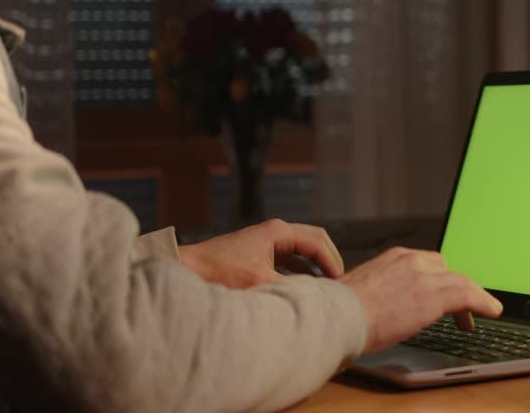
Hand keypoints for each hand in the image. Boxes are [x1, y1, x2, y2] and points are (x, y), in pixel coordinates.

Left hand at [179, 218, 344, 288]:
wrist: (189, 270)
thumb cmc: (220, 272)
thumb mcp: (260, 283)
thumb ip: (290, 288)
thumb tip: (315, 298)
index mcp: (278, 231)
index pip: (318, 242)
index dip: (332, 262)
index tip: (341, 282)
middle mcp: (275, 232)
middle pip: (314, 240)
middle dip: (328, 259)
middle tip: (340, 280)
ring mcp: (266, 241)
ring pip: (302, 250)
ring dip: (315, 266)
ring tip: (326, 286)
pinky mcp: (258, 253)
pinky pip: (289, 259)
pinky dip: (300, 271)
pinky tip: (304, 288)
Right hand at [339, 247, 503, 353]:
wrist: (336, 318)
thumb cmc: (339, 313)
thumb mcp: (359, 293)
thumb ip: (377, 293)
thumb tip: (378, 307)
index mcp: (392, 259)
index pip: (427, 264)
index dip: (440, 279)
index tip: (444, 294)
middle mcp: (410, 261)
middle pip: (446, 270)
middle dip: (456, 287)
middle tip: (462, 308)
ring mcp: (423, 277)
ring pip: (460, 281)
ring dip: (473, 297)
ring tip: (482, 312)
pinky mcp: (434, 295)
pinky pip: (469, 295)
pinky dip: (484, 302)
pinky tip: (492, 311)